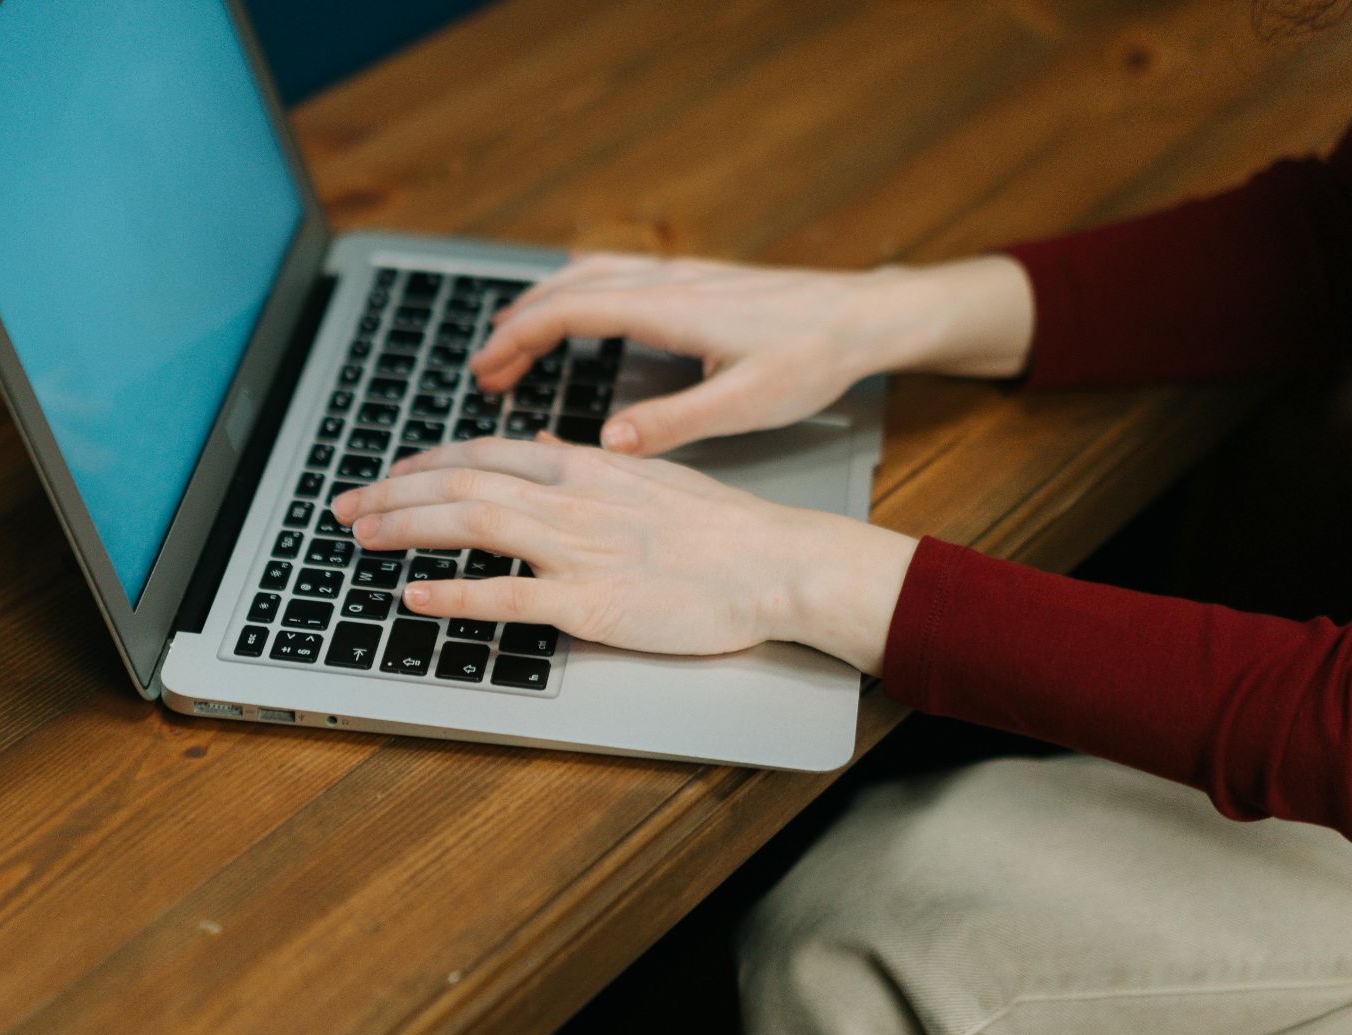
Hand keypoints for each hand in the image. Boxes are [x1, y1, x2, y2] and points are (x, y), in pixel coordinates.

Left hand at [329, 434, 918, 672]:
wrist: (774, 562)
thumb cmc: (722, 529)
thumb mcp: (648, 474)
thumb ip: (585, 460)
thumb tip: (538, 440)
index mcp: (583, 464)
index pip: (482, 452)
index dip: (423, 462)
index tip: (388, 475)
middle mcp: (570, 498)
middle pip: (460, 483)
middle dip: (392, 493)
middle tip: (344, 507)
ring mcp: (577, 549)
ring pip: (472, 524)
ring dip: (406, 527)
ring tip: (359, 537)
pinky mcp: (590, 602)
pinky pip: (509, 597)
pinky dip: (454, 593)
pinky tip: (415, 595)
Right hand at [470, 252, 1034, 456]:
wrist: (866, 315)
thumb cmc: (812, 359)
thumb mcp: (745, 404)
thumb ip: (672, 423)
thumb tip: (605, 446)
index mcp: (669, 309)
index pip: (569, 312)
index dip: (518, 340)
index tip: (485, 372)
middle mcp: (667, 281)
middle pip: (567, 290)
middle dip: (517, 328)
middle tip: (486, 373)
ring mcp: (681, 273)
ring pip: (589, 275)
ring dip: (543, 306)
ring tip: (512, 341)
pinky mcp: (697, 277)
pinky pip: (615, 271)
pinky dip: (576, 290)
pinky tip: (575, 302)